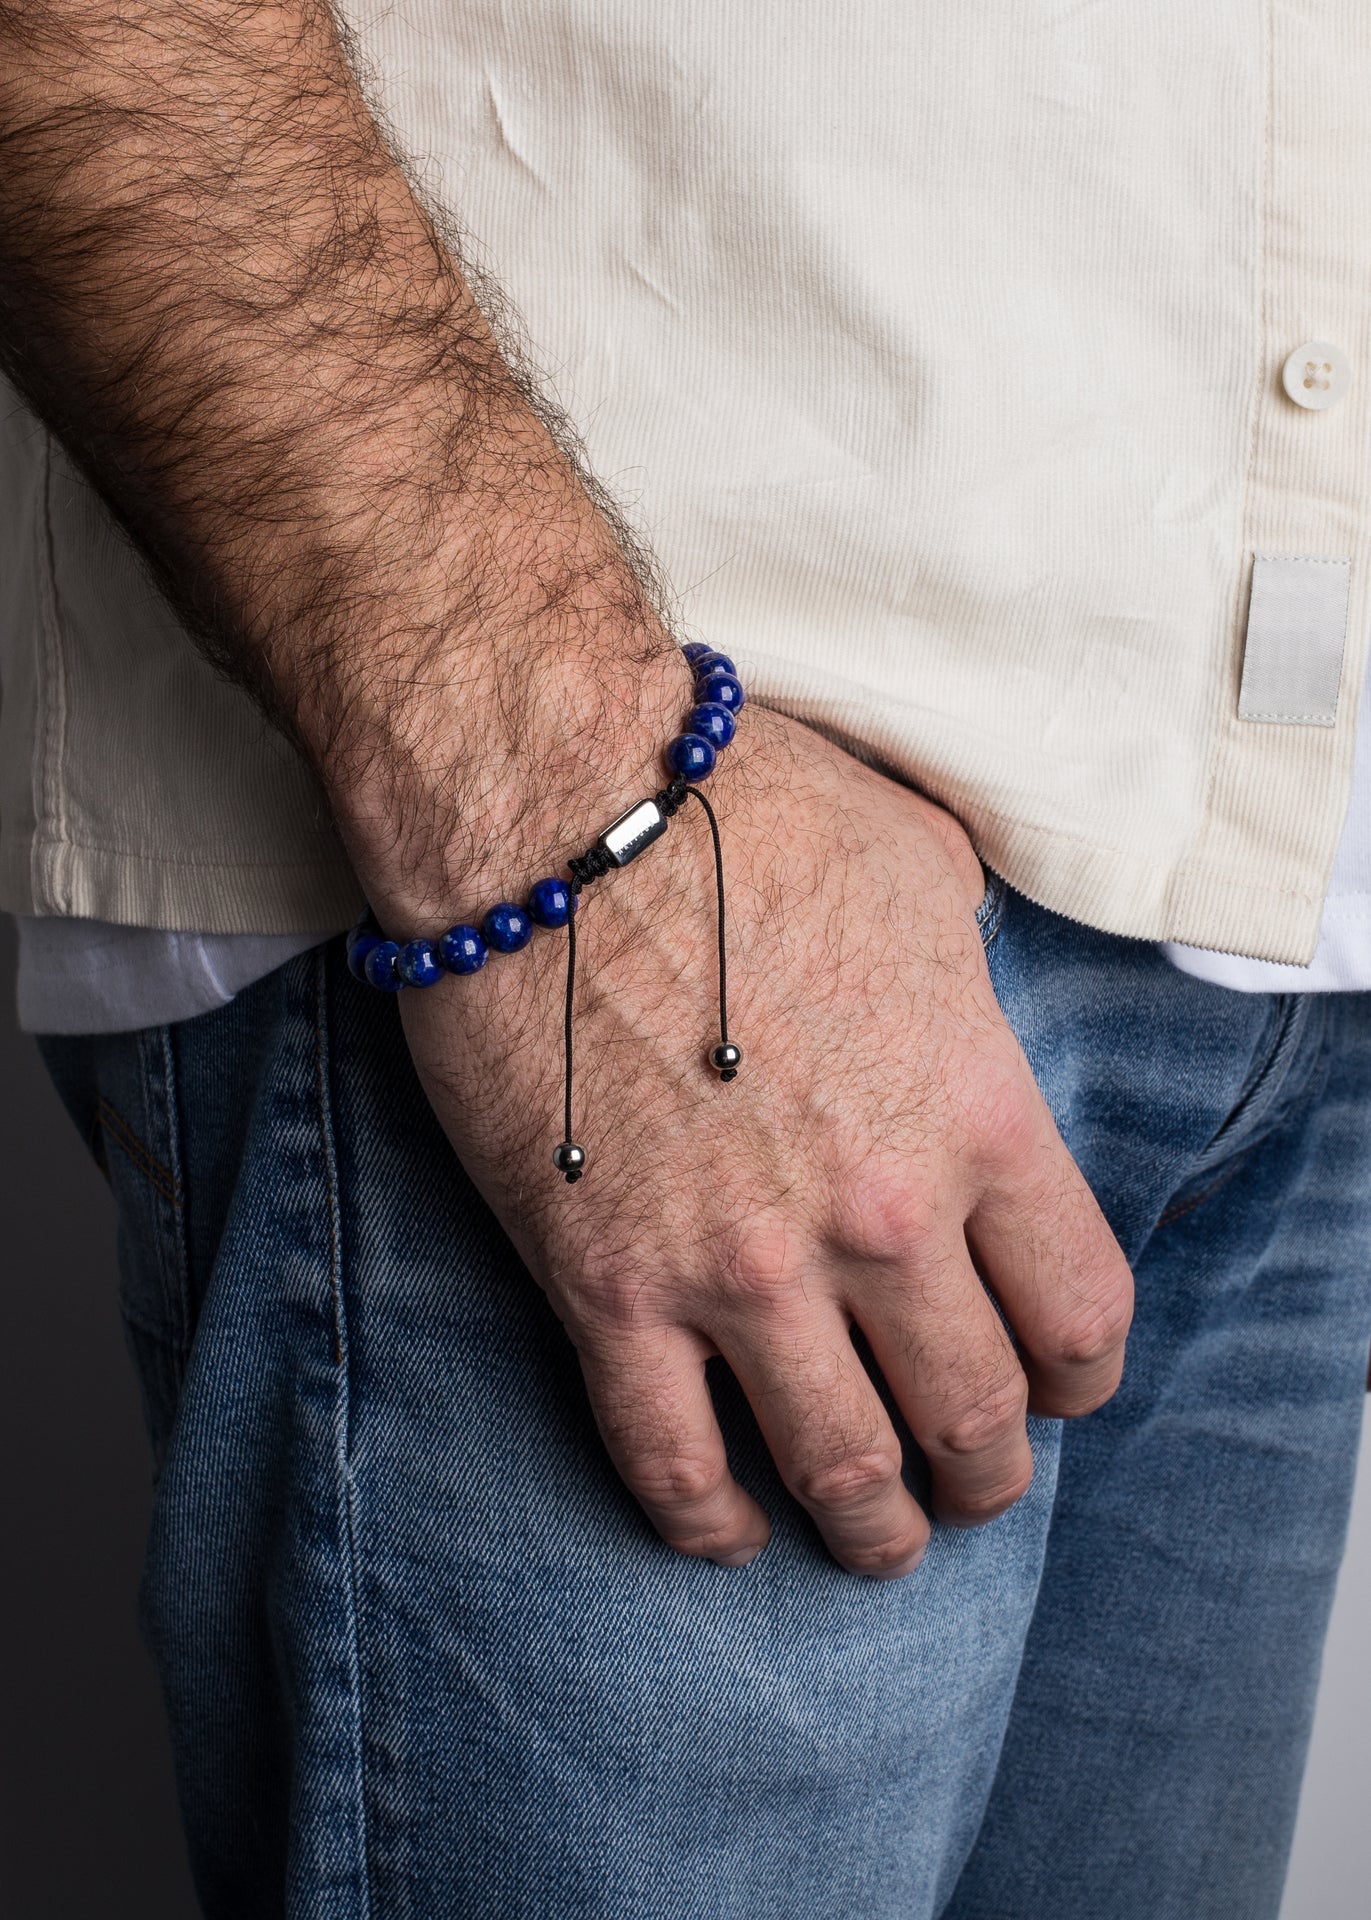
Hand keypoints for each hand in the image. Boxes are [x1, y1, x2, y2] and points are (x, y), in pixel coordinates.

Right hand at [395, 704, 1133, 1576]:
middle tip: (976, 1482)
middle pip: (973, 1412)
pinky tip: (730, 1534)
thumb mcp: (925, 874)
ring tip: (878, 1543)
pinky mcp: (608, 1289)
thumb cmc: (744, 811)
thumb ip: (972, 983)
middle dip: (989, 1472)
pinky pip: (667, 1461)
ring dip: (875, 1530)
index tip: (1062, 1387)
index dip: (1082, 1374)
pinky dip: (708, 1525)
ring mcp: (741, 1269)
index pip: (1079, 1310)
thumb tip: (962, 1017)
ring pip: (840, 1469)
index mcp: (976, 1118)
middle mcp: (880, 1220)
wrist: (554, 805)